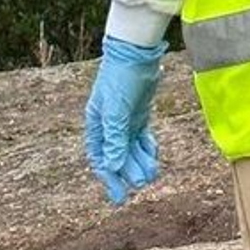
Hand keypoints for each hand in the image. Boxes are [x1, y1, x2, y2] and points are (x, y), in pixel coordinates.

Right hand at [84, 36, 163, 205]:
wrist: (136, 53)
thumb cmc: (121, 78)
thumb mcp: (116, 109)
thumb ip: (116, 138)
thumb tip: (114, 166)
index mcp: (96, 124)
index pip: (101, 158)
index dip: (110, 178)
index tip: (119, 196)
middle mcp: (108, 124)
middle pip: (118, 155)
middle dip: (129, 171)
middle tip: (142, 184)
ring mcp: (125, 119)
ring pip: (132, 148)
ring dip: (140, 162)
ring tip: (151, 175)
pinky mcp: (139, 113)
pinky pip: (142, 136)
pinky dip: (147, 148)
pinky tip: (153, 157)